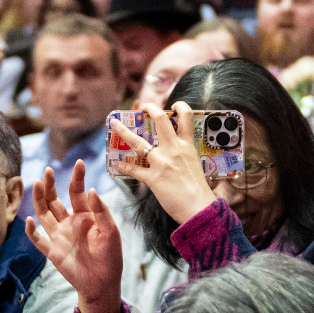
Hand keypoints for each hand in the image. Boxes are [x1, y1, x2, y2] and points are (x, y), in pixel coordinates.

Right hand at [25, 160, 123, 312]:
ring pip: (44, 214)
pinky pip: (38, 239)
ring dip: (39, 200)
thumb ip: (101, 211)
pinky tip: (30, 220)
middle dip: (51, 185)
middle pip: (55, 200)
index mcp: (85, 217)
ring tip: (38, 184)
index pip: (77, 193)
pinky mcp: (52, 251)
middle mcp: (69, 223)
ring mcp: (59, 236)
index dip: (77, 178)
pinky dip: (31, 230)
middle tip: (48, 170)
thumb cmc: (110, 257)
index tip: (79, 163)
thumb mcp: (111, 232)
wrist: (102, 283)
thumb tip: (91, 190)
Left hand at [107, 101, 217, 224]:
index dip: (180, 106)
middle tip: (143, 106)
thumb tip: (177, 154)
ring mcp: (162, 163)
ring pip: (138, 142)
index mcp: (188, 146)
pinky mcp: (153, 178)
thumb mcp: (195, 165)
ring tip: (114, 124)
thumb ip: (184, 156)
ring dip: (123, 131)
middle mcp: (174, 150)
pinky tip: (116, 163)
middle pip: (161, 120)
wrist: (199, 208)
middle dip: (150, 108)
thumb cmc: (199, 190)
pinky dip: (123, 166)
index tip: (173, 104)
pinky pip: (133, 170)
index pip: (186, 118)